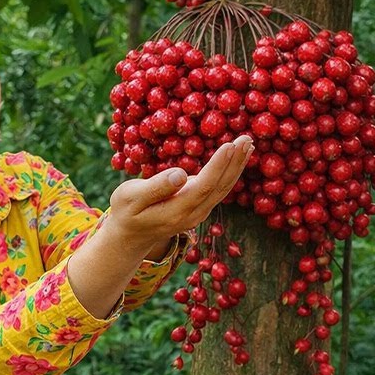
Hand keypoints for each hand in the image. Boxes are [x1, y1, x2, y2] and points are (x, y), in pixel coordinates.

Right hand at [105, 135, 253, 253]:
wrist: (130, 236)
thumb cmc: (126, 211)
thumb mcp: (131, 197)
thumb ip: (156, 187)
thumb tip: (181, 174)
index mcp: (177, 210)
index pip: (204, 186)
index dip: (218, 166)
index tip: (230, 145)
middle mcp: (194, 214)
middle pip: (220, 187)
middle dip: (235, 162)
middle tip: (247, 138)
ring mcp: (199, 213)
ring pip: (223, 188)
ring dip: (237, 166)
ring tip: (247, 145)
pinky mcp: (200, 207)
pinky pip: (219, 188)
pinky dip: (230, 171)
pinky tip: (236, 158)